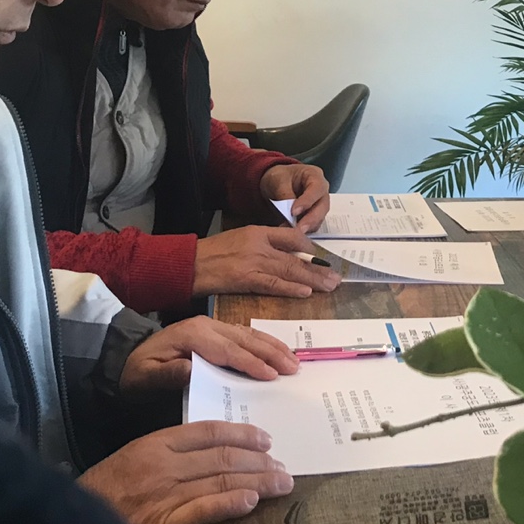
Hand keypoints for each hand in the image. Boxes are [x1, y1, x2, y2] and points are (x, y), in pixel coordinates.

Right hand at [78, 422, 292, 523]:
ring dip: (258, 481)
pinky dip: (231, 504)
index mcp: (154, 445)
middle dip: (259, 461)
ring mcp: (163, 495)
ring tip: (280, 483)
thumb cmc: (103, 495)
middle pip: (223, 456)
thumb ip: (169, 454)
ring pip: (222, 481)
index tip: (266, 439)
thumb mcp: (133, 462)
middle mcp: (161, 466)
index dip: (243, 434)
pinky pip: (204, 509)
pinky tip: (251, 501)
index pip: (209, 432)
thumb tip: (212, 453)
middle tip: (282, 466)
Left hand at [121, 316, 298, 393]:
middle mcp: (206, 325)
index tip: (272, 375)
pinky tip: (278, 350)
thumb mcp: (143, 378)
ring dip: (273, 346)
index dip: (251, 363)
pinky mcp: (215, 330)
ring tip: (294, 360)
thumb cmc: (136, 373)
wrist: (125, 359)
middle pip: (245, 338)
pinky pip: (245, 334)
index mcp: (193, 335)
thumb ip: (166, 375)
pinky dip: (264, 342)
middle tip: (294, 368)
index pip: (228, 351)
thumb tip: (191, 371)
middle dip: (272, 353)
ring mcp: (212, 325)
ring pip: (249, 334)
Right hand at [192, 225, 341, 298]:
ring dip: (312, 279)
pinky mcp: (245, 279)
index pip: (292, 237)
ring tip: (330, 286)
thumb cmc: (212, 253)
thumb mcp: (240, 239)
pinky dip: (291, 288)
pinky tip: (306, 292)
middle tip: (336, 278)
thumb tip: (284, 256)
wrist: (187, 263)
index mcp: (259, 232)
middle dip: (318, 268)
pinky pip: (273, 284)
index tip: (321, 260)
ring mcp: (254, 261)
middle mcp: (260, 244)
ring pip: (290, 270)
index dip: (309, 249)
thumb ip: (262, 244)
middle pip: (296, 256)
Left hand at [260, 163, 329, 231]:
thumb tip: (290, 214)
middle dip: (311, 219)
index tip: (294, 212)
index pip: (316, 189)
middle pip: (323, 206)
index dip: (307, 201)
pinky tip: (294, 234)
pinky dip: (304, 230)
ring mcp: (319, 204)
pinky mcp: (313, 216)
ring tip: (293, 234)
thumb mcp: (278, 180)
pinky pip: (312, 225)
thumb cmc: (280, 177)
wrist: (277, 183)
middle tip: (299, 230)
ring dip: (308, 227)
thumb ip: (285, 195)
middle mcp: (321, 191)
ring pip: (319, 218)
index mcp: (315, 176)